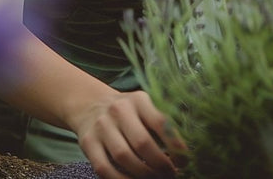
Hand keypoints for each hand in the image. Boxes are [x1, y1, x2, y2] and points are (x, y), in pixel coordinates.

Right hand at [70, 90, 187, 177]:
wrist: (90, 105)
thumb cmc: (128, 113)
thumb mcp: (145, 109)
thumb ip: (162, 126)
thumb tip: (183, 155)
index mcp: (139, 100)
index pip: (161, 123)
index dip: (176, 146)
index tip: (184, 161)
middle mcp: (118, 110)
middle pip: (142, 143)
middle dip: (160, 165)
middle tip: (170, 175)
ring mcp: (101, 126)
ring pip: (124, 157)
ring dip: (143, 175)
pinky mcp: (88, 143)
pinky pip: (105, 168)